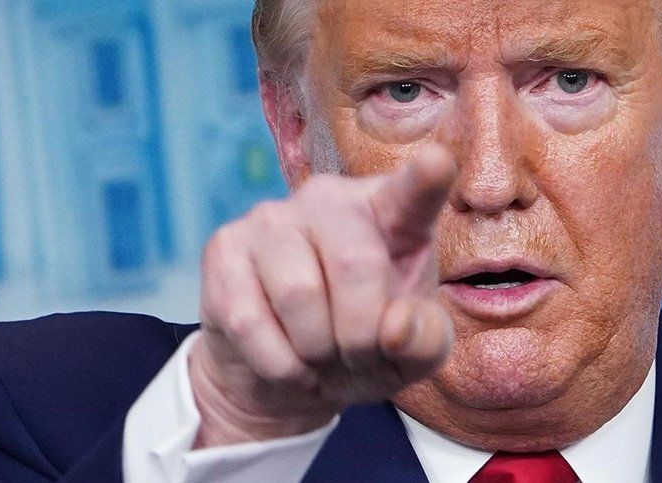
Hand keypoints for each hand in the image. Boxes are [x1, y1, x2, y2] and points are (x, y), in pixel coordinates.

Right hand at [189, 144, 456, 447]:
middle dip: (360, 335)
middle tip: (357, 356)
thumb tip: (394, 326)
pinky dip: (279, 365)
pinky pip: (250, 320)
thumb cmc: (363, 350)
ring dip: (316, 351)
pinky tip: (288, 364)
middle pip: (354, 264)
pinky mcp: (224, 248)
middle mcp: (331, 200)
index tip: (437, 162)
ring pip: (298, 294)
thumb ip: (424, 342)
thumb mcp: (410, 357)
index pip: (413, 191)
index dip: (426, 178)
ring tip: (321, 356)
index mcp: (391, 215)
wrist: (289, 376)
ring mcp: (272, 218)